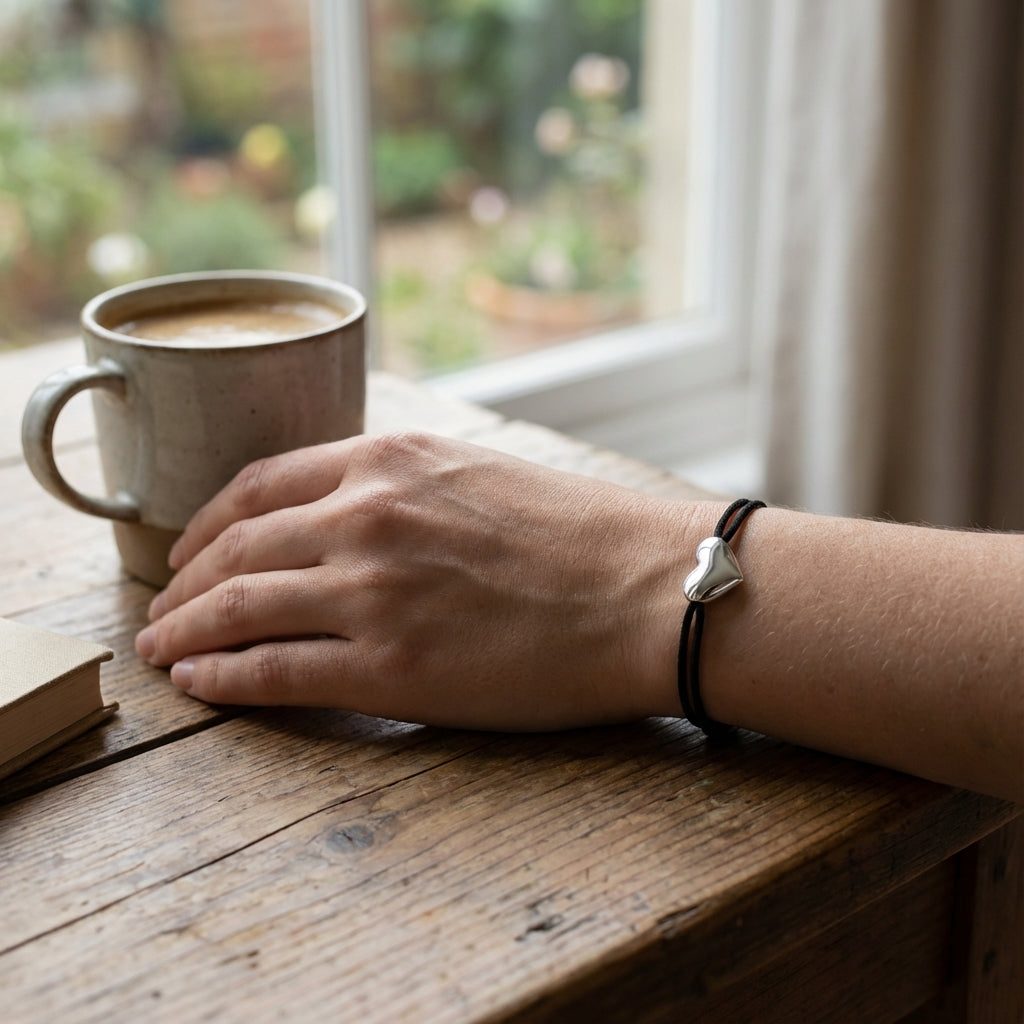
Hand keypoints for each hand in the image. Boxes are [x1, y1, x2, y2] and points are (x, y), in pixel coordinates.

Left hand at [136, 431, 708, 729]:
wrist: (650, 589)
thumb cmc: (583, 536)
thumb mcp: (481, 475)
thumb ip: (405, 485)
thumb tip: (349, 513)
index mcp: (392, 461)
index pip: (260, 485)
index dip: (207, 524)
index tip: (189, 553)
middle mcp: (368, 516)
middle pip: (235, 548)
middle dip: (184, 585)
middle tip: (163, 613)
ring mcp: (375, 591)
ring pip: (240, 609)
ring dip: (187, 633)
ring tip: (163, 652)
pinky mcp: (392, 667)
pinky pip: (276, 671)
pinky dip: (226, 679)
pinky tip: (202, 686)